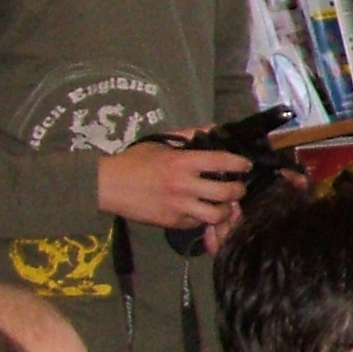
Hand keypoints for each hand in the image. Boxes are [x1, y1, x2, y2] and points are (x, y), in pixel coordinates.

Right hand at [97, 137, 249, 236]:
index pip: (222, 161)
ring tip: (224, 204)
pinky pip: (198, 223)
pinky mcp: (171, 222)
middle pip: (226, 192)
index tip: (246, 165)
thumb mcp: (160, 143)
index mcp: (181, 162)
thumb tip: (213, 128)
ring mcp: (178, 206)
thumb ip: (188, 136)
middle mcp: (183, 185)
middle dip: (238, 191)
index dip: (240, 163)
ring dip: (225, 210)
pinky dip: (204, 218)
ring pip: (216, 214)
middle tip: (237, 188)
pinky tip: (202, 210)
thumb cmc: (134, 161)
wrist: (106, 186)